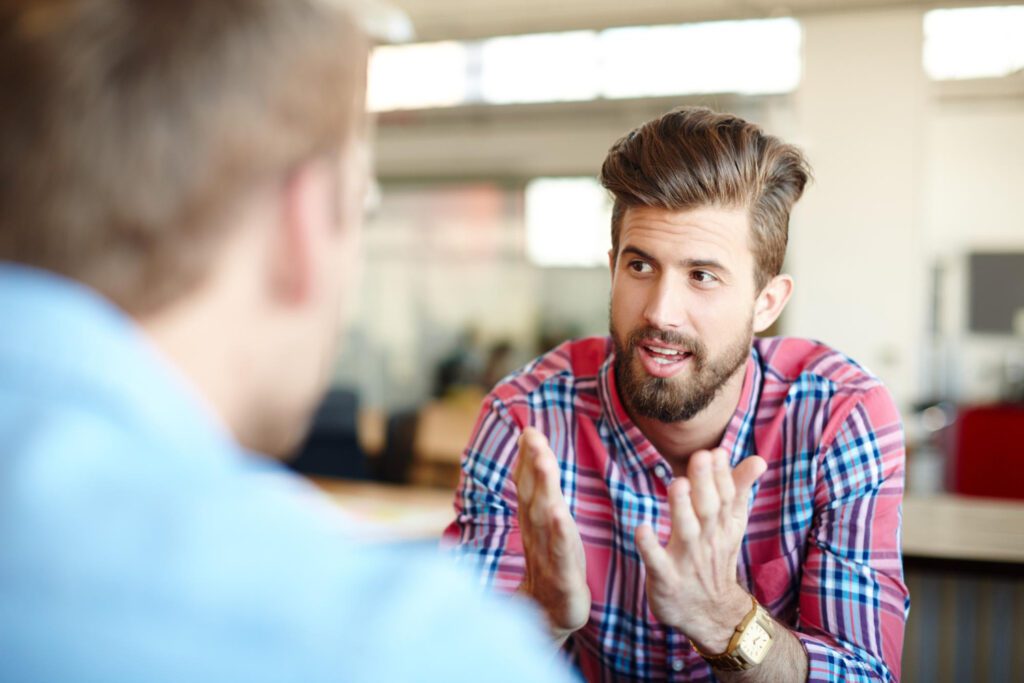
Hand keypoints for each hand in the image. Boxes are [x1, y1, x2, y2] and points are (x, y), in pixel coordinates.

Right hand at [514, 427, 590, 638]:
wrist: (550, 615)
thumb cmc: (552, 564)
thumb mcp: (546, 525)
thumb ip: (539, 490)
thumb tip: (534, 454)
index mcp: (534, 521)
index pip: (528, 485)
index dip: (527, 458)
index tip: (529, 430)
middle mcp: (537, 534)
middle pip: (533, 495)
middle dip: (533, 464)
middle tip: (532, 436)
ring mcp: (547, 554)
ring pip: (544, 516)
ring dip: (543, 487)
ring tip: (543, 461)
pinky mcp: (562, 576)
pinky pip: (559, 551)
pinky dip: (557, 531)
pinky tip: (558, 513)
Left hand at [634, 448, 766, 652]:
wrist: (712, 615)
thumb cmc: (715, 558)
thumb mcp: (732, 526)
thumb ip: (739, 490)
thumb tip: (758, 459)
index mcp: (723, 527)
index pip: (726, 497)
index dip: (721, 475)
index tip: (716, 451)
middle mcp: (707, 541)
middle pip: (708, 509)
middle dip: (705, 483)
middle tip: (700, 456)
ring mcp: (686, 561)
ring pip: (686, 531)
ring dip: (681, 508)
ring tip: (677, 484)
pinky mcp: (666, 579)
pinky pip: (657, 562)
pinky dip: (649, 546)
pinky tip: (642, 528)